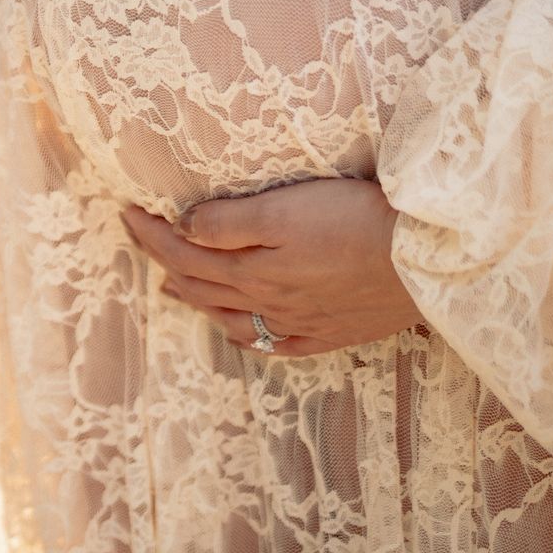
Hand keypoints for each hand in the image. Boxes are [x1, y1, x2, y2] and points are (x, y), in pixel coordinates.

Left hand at [121, 178, 422, 356]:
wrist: (427, 260)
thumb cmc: (355, 222)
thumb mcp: (284, 209)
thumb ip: (229, 222)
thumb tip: (182, 229)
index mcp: (251, 270)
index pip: (183, 254)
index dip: (150, 234)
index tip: (126, 211)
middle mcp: (269, 303)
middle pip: (202, 285)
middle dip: (164, 261)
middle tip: (141, 238)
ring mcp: (302, 322)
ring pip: (234, 317)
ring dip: (198, 300)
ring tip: (174, 288)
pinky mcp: (333, 332)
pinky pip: (277, 343)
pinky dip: (249, 335)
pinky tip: (243, 332)